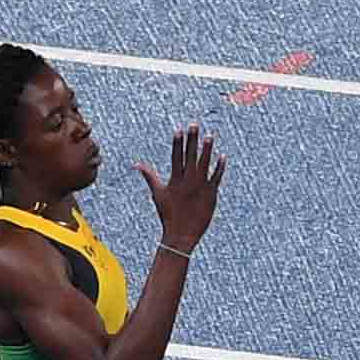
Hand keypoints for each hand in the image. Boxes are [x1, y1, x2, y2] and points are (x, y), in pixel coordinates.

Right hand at [147, 125, 223, 256]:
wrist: (181, 235)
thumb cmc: (168, 214)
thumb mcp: (157, 193)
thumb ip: (149, 176)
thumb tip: (136, 165)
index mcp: (175, 180)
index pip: (176, 157)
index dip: (178, 143)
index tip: (179, 130)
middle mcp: (187, 181)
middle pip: (190, 156)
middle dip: (192, 140)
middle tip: (194, 125)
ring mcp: (200, 187)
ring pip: (204, 164)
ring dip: (207, 150)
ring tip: (209, 136)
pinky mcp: (211, 194)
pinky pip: (216, 178)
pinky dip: (219, 168)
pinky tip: (222, 157)